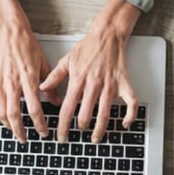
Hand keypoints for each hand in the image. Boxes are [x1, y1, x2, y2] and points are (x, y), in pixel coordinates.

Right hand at [0, 0, 59, 142]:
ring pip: (1, 112)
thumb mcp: (44, 64)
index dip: (40, 124)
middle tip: (26, 139)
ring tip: (14, 132)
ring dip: (8, 126)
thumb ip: (50, 85)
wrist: (11, 33)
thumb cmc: (27, 46)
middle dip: (21, 131)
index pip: (34, 109)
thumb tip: (56, 101)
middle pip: (15, 115)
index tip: (43, 132)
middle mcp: (12, 84)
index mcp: (28, 80)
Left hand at [40, 0, 140, 143]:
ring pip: (105, 114)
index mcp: (78, 80)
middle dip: (80, 128)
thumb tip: (42, 89)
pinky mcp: (124, 83)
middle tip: (77, 133)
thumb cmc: (88, 48)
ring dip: (100, 129)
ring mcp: (110, 85)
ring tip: (95, 138)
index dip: (63, 126)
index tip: (61, 136)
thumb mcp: (66, 60)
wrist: (107, 35)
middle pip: (86, 114)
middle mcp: (94, 85)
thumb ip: (54, 76)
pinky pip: (131, 103)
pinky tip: (124, 124)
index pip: (67, 109)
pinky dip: (129, 115)